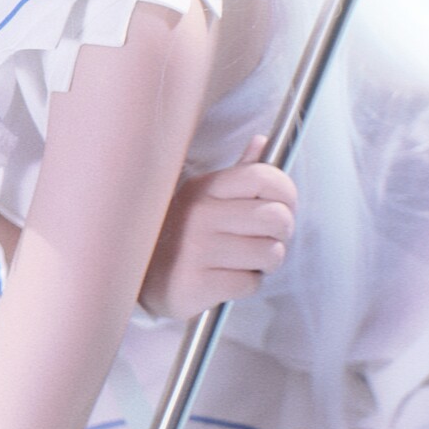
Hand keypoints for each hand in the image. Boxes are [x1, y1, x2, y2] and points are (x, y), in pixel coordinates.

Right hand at [140, 136, 297, 322]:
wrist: (141, 277)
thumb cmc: (183, 234)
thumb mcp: (205, 196)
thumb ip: (238, 172)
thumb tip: (262, 142)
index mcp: (206, 188)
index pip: (264, 176)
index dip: (287, 194)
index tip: (284, 207)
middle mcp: (200, 214)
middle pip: (276, 217)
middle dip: (282, 234)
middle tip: (266, 240)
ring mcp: (196, 249)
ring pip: (269, 253)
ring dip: (266, 263)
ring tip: (246, 261)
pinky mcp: (196, 283)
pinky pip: (249, 283)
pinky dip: (246, 285)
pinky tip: (228, 278)